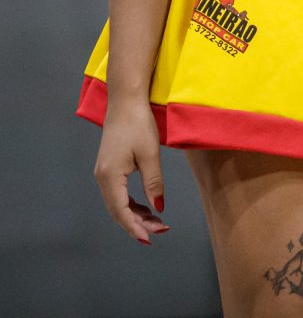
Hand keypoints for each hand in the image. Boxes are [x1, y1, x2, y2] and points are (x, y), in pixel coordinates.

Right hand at [93, 95, 171, 245]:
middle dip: (138, 223)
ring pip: (118, 203)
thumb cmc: (139, 124)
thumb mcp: (150, 154)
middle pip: (118, 211)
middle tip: (161, 230)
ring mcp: (104, 173)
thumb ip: (154, 182)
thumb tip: (158, 207)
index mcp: (110, 177)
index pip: (121, 211)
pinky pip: (119, 193)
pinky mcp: (109, 167)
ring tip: (156, 222)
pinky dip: (132, 202)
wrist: (126, 101)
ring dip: (136, 214)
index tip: (150, 239)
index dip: (135, 228)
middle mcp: (102, 178)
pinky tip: (146, 206)